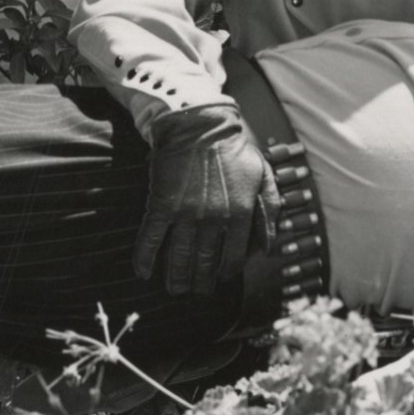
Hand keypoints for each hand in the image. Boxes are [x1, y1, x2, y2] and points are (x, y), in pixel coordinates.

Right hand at [134, 103, 274, 295]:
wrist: (199, 124)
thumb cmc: (234, 150)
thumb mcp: (263, 176)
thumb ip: (270, 212)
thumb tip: (268, 248)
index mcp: (241, 214)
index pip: (233, 258)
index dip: (226, 273)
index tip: (220, 279)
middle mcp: (214, 219)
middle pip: (204, 263)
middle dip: (200, 282)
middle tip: (196, 291)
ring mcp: (186, 214)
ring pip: (179, 257)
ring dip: (175, 278)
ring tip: (175, 290)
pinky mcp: (162, 204)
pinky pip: (151, 238)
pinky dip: (144, 258)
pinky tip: (143, 273)